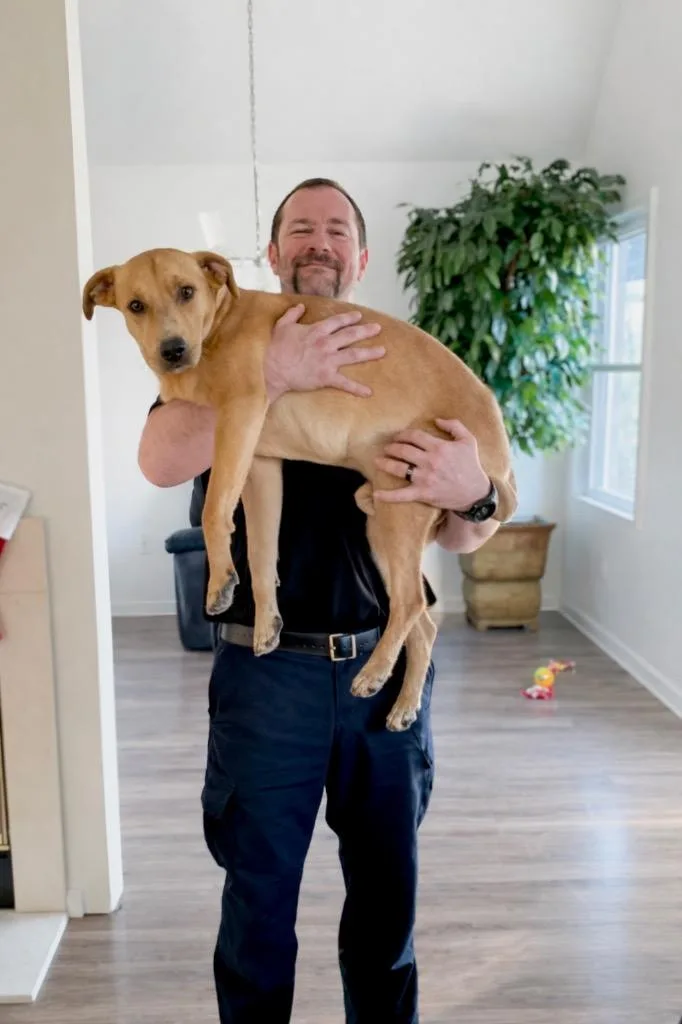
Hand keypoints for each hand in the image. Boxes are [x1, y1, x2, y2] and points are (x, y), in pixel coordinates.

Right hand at [264, 304, 384, 400]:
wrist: (273, 369)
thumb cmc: (276, 348)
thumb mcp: (282, 325)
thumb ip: (292, 314)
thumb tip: (301, 306)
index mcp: (317, 331)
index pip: (338, 322)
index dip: (350, 318)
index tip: (359, 316)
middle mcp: (326, 343)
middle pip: (351, 335)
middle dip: (366, 331)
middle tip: (378, 328)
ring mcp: (328, 360)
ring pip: (354, 355)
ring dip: (370, 353)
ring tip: (382, 351)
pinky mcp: (326, 377)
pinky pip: (345, 383)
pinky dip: (357, 388)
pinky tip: (369, 392)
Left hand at [373, 418, 490, 508]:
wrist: (475, 493)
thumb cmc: (471, 466)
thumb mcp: (469, 440)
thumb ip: (454, 426)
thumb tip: (436, 420)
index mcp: (439, 447)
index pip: (414, 436)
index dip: (403, 435)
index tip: (398, 437)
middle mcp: (430, 461)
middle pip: (403, 450)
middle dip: (392, 447)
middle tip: (387, 448)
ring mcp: (425, 478)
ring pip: (398, 468)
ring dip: (385, 463)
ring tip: (377, 461)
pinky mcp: (423, 493)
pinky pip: (401, 495)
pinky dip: (388, 495)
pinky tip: (376, 494)